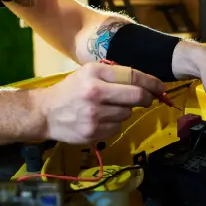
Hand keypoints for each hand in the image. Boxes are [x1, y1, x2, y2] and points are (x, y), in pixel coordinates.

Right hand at [35, 62, 164, 144]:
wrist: (45, 112)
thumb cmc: (70, 89)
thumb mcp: (88, 72)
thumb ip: (113, 74)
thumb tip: (145, 82)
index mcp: (94, 74)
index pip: (132, 76)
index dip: (151, 82)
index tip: (160, 86)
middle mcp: (95, 94)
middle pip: (136, 96)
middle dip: (146, 98)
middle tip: (147, 98)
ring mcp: (94, 116)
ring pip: (127, 113)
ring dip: (124, 110)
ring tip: (108, 107)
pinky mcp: (93, 133)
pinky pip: (117, 128)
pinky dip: (114, 123)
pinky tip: (101, 119)